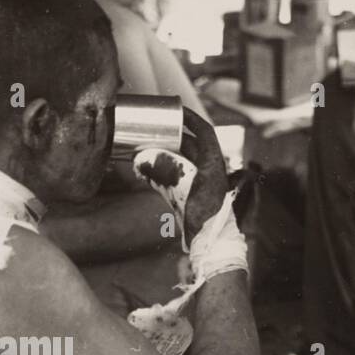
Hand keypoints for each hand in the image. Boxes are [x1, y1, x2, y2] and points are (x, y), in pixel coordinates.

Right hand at [133, 107, 227, 241]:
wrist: (209, 244)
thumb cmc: (204, 214)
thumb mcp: (185, 186)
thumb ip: (164, 169)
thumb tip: (141, 157)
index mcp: (213, 162)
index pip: (204, 132)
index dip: (190, 118)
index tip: (175, 110)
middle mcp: (206, 170)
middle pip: (188, 145)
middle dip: (169, 137)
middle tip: (152, 129)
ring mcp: (196, 184)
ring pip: (177, 162)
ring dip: (160, 155)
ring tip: (142, 148)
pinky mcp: (187, 197)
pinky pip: (170, 179)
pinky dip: (156, 173)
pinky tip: (141, 171)